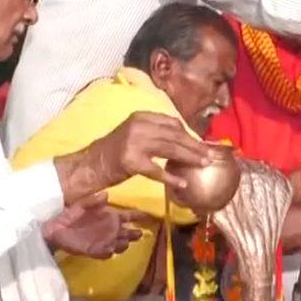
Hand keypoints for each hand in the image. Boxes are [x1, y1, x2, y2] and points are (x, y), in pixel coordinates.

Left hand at [43, 192, 146, 258]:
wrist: (56, 228)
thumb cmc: (71, 214)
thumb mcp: (82, 204)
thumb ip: (94, 200)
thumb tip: (107, 194)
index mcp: (111, 216)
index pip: (131, 216)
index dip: (141, 216)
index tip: (150, 216)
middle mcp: (111, 229)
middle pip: (130, 232)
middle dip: (136, 233)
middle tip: (138, 233)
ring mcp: (104, 241)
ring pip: (122, 245)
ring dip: (124, 244)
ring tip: (122, 242)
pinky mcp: (95, 251)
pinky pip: (107, 254)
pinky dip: (109, 252)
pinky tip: (108, 249)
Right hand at [69, 111, 216, 198]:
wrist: (89, 164)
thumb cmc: (115, 151)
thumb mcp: (136, 134)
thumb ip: (157, 135)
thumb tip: (187, 141)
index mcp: (142, 117)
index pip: (173, 123)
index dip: (190, 134)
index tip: (203, 144)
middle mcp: (138, 126)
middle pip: (174, 135)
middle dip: (195, 146)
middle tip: (210, 156)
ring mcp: (134, 143)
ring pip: (170, 149)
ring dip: (189, 158)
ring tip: (203, 165)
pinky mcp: (130, 161)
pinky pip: (156, 170)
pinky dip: (170, 177)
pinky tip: (182, 184)